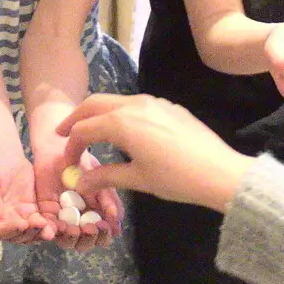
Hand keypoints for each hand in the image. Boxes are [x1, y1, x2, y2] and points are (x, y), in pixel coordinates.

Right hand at [0, 147, 49, 242]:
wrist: (7, 158)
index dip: (7, 230)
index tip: (21, 224)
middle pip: (12, 236)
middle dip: (26, 233)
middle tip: (40, 224)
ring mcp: (14, 220)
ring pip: (26, 235)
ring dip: (37, 234)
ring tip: (49, 227)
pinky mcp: (29, 215)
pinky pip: (37, 226)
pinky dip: (46, 228)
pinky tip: (56, 225)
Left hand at [28, 108, 118, 250]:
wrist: (59, 147)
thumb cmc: (82, 161)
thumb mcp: (101, 178)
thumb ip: (108, 199)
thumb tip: (116, 222)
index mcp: (95, 215)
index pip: (101, 236)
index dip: (103, 236)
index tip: (105, 227)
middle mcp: (78, 220)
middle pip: (85, 243)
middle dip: (89, 240)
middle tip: (91, 228)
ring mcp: (62, 218)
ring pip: (67, 241)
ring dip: (72, 239)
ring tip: (76, 228)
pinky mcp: (45, 213)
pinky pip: (48, 228)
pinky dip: (53, 230)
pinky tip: (60, 226)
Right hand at [56, 93, 249, 213]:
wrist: (219, 171)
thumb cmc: (175, 178)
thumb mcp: (137, 179)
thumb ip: (105, 176)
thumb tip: (81, 182)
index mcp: (121, 122)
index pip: (84, 129)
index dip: (72, 146)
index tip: (68, 163)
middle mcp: (134, 104)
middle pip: (94, 104)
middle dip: (76, 118)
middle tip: (64, 133)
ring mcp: (153, 102)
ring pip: (116, 101)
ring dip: (99, 113)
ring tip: (91, 131)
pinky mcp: (168, 106)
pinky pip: (136, 104)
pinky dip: (120, 113)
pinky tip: (124, 130)